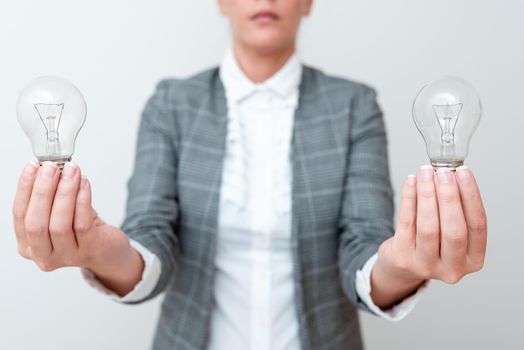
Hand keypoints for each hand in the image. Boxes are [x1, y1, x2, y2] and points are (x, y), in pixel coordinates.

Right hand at [12, 161, 143, 294]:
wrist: (108, 250)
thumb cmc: (82, 230)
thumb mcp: (59, 214)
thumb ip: (50, 196)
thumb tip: (49, 168)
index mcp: (29, 245)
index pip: (20, 215)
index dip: (25, 189)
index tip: (33, 167)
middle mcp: (44, 255)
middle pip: (36, 223)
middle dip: (42, 191)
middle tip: (51, 168)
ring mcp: (67, 256)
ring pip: (59, 224)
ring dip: (65, 193)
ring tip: (71, 172)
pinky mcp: (90, 251)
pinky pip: (82, 224)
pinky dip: (82, 200)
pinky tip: (84, 184)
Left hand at [371, 165, 486, 307]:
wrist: (405, 264)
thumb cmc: (434, 243)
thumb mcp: (452, 232)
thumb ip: (456, 208)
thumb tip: (451, 173)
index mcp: (473, 259)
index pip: (477, 225)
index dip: (471, 196)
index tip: (463, 172)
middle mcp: (453, 268)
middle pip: (454, 230)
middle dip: (449, 197)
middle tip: (443, 172)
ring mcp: (426, 265)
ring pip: (428, 227)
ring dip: (427, 195)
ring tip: (425, 173)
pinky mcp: (404, 257)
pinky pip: (406, 223)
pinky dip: (409, 198)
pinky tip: (411, 182)